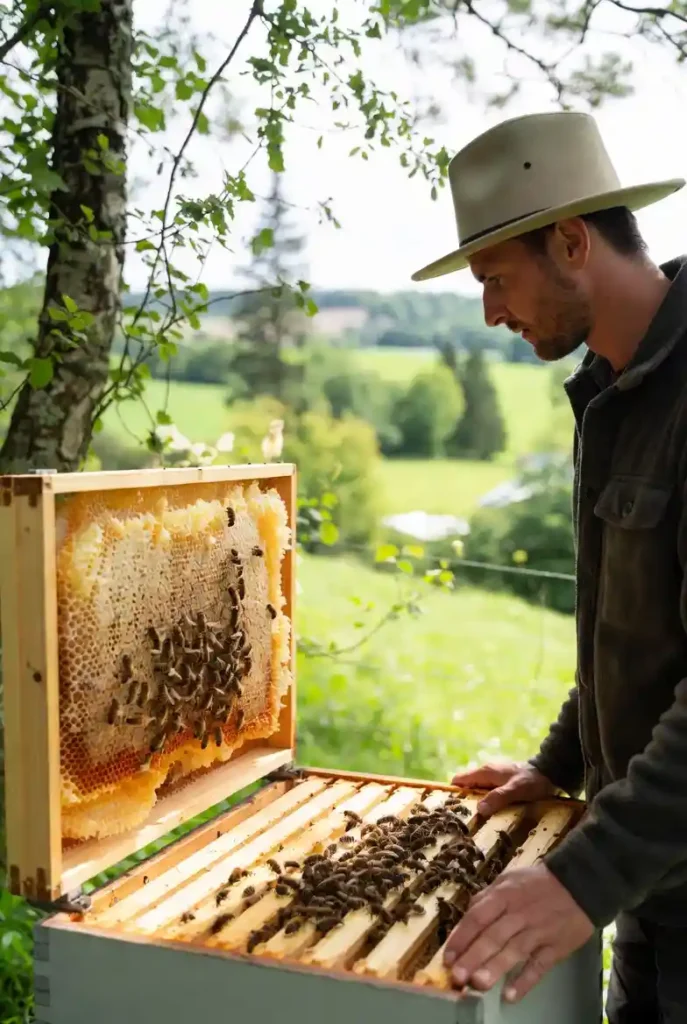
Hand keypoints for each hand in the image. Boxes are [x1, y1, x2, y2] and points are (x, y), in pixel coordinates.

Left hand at [443, 863, 593, 1002]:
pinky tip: (511, 995)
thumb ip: (487, 897)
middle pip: (493, 937)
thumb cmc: (538, 883)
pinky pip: (539, 966)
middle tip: (458, 976)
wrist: (579, 884)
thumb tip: (468, 914)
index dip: (462, 937)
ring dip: (495, 969)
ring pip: (514, 952)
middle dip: (474, 957)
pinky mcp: (556, 947)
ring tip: (478, 984)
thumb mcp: (509, 879)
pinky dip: (525, 981)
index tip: (448, 956)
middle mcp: (519, 914)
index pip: (478, 917)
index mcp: (504, 895)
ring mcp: (538, 932)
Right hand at [451, 760, 555, 817]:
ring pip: (478, 793)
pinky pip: (487, 795)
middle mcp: (486, 774)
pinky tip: (492, 817)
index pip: (459, 780)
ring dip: (477, 806)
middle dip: (465, 803)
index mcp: (485, 772)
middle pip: (467, 788)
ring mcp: (494, 779)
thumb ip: (498, 797)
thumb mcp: (516, 790)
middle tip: (466, 822)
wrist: (549, 773)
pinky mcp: (501, 785)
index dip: (453, 793)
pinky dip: (487, 805)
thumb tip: (479, 809)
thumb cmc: (532, 781)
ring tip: (478, 824)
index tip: (452, 810)